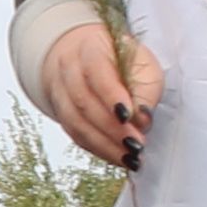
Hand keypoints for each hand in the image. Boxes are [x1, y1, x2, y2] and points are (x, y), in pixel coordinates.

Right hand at [35, 19, 163, 169]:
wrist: (89, 61)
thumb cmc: (122, 62)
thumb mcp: (143, 65)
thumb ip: (146, 90)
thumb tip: (142, 119)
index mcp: (89, 48)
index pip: (97, 71)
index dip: (111, 96)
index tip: (129, 116)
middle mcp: (68, 69)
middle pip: (83, 101)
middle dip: (111, 128)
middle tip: (136, 144)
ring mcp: (60, 93)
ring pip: (76, 123)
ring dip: (104, 144)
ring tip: (129, 158)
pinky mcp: (62, 116)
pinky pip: (76, 135)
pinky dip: (98, 149)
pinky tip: (117, 157)